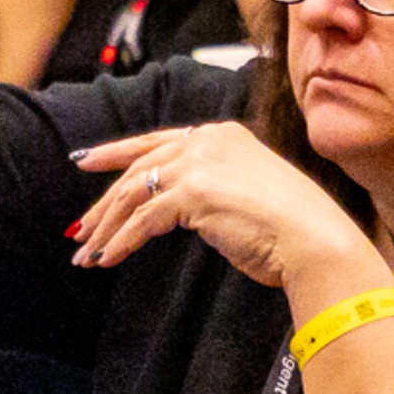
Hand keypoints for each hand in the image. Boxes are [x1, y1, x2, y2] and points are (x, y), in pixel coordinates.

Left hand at [67, 121, 372, 288]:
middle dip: (104, 203)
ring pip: (134, 193)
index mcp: (221, 135)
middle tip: (79, 228)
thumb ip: (211, 189)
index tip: (85, 160)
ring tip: (87, 253)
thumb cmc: (291, 230)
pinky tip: (108, 259)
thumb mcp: (247, 194)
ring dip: (106, 227)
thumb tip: (175, 208)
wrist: (314, 240)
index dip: (116, 152)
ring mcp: (200, 164)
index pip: (156, 140)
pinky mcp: (193, 193)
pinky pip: (143, 220)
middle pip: (138, 167)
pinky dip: (121, 241)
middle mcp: (207, 141)